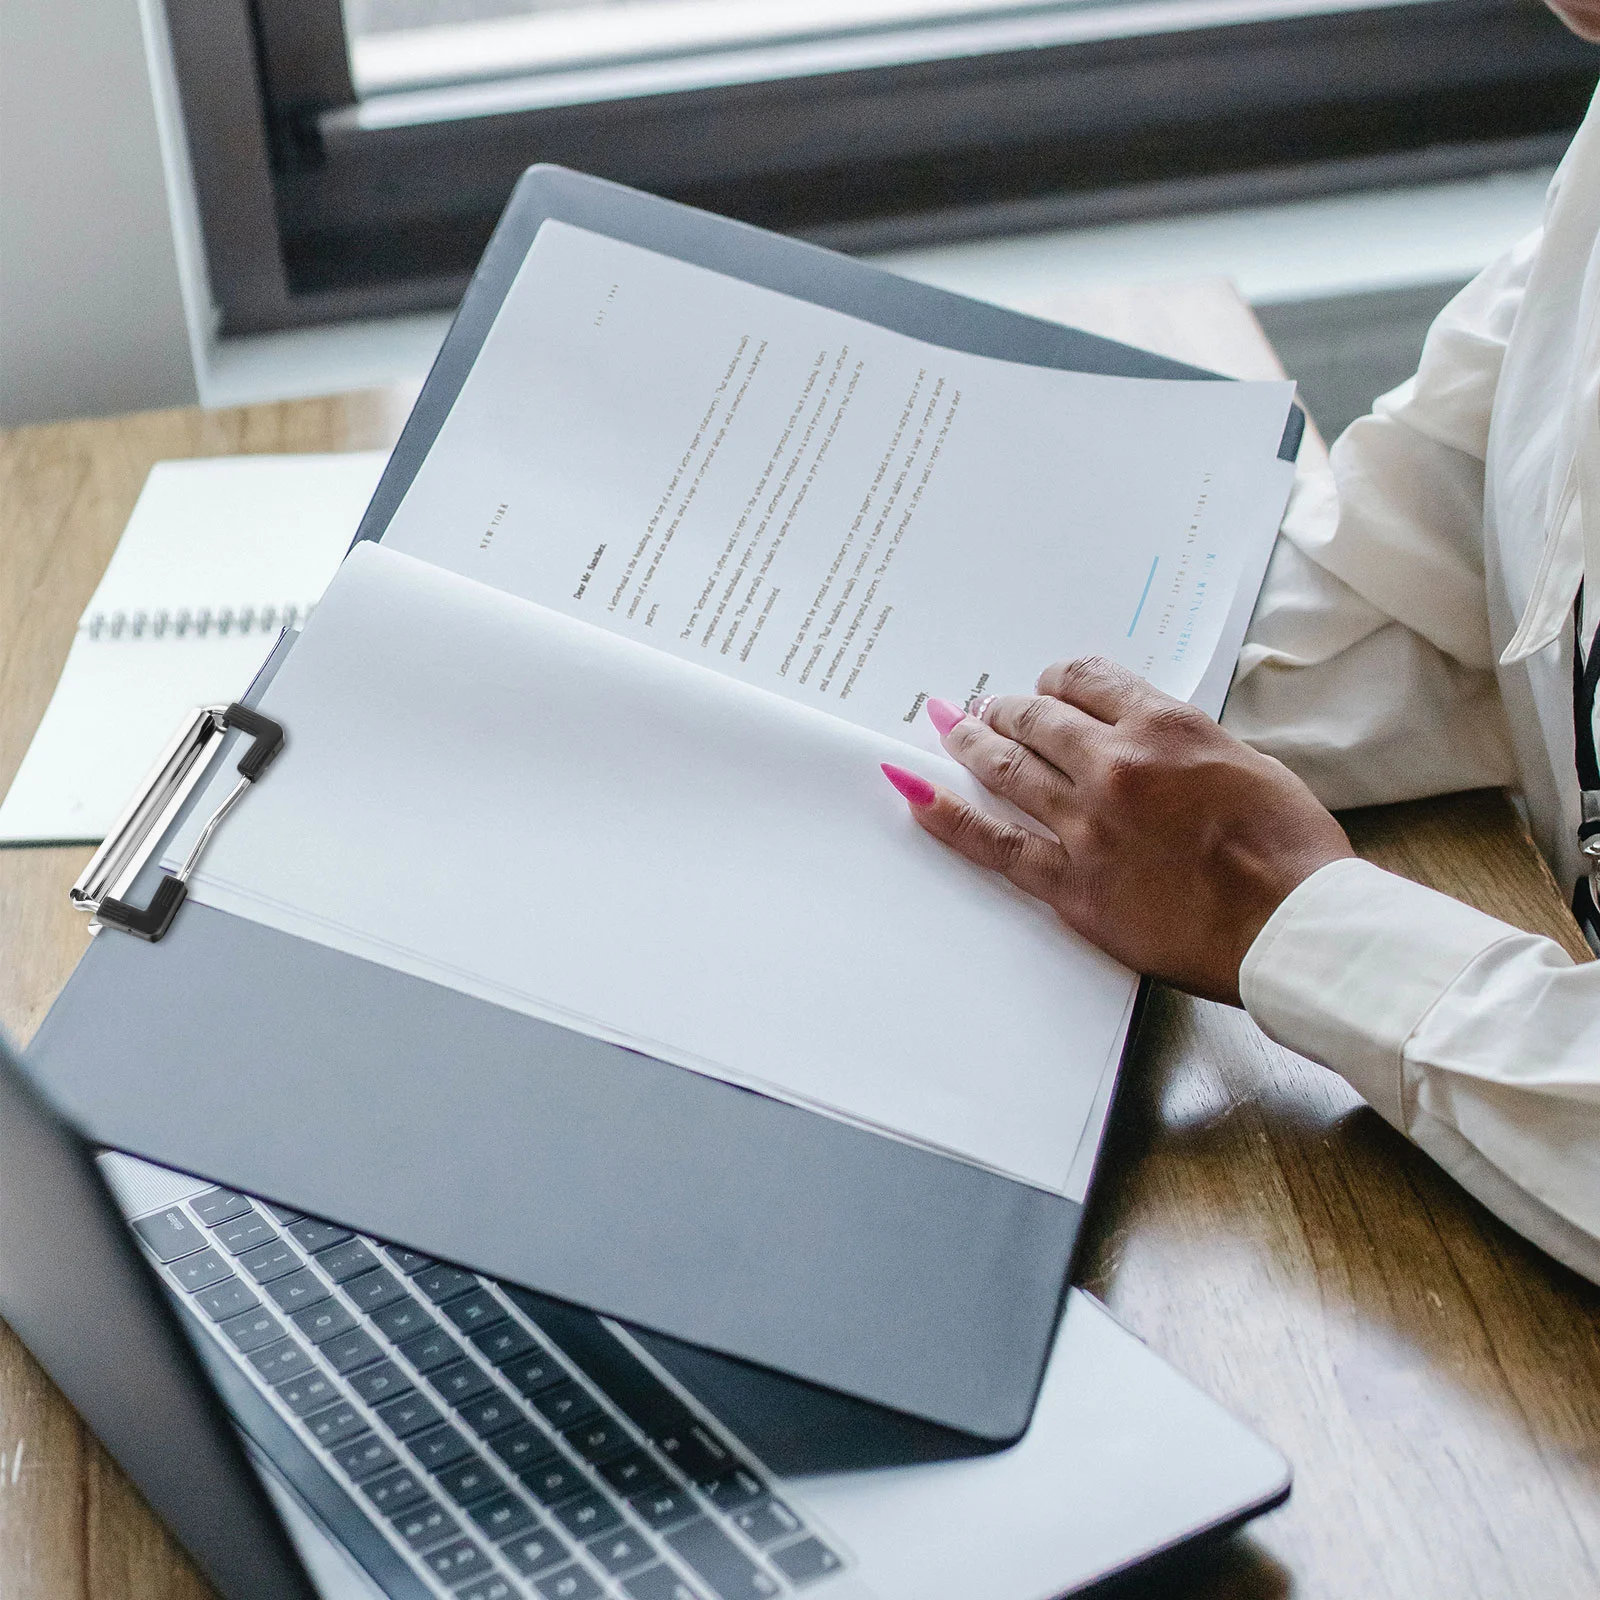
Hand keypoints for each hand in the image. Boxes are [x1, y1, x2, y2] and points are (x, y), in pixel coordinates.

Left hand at [882, 657, 1353, 1005]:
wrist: (1291, 925)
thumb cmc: (1290, 851)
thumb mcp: (1247, 765)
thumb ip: (1185, 748)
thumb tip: (1148, 747)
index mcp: (1163, 727)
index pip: (1088, 679)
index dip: (1060, 681)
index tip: (1050, 689)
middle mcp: (1114, 765)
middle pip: (1037, 720)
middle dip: (1008, 709)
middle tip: (988, 707)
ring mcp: (1086, 825)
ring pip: (1007, 768)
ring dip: (972, 742)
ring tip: (950, 728)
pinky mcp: (1071, 885)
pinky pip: (994, 844)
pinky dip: (947, 816)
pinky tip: (915, 792)